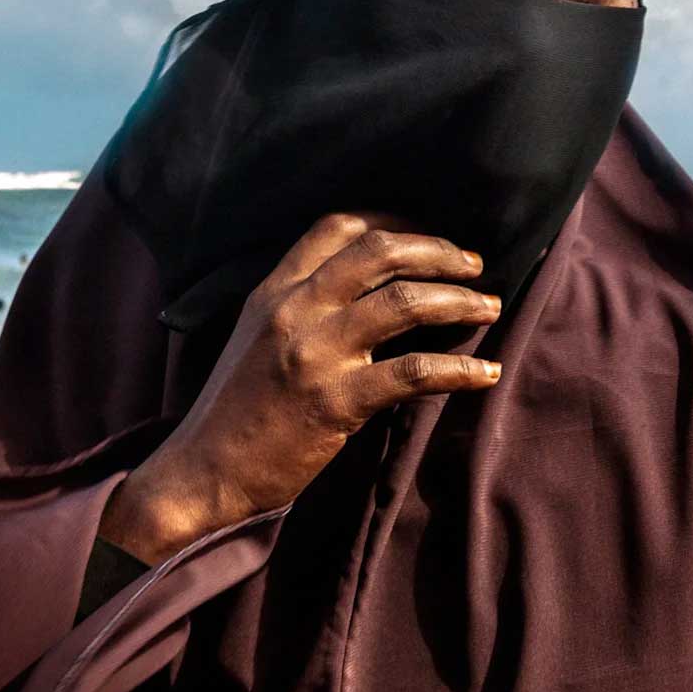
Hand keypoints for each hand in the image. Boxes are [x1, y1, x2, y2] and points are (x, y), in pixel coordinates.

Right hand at [98, 214, 502, 561]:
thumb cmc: (236, 409)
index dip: (394, 220)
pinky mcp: (336, 401)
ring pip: (406, 302)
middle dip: (440, 250)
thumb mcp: (256, 337)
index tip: (430, 235)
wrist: (203, 471)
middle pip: (382, 251)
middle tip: (475, 265)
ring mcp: (316, 353)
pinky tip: (487, 374)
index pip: (339, 227)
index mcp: (274, 290)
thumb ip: (301, 306)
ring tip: (489, 307)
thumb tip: (366, 291)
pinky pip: (414, 372)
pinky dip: (461, 370)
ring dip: (460, 301)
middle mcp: (295, 309)